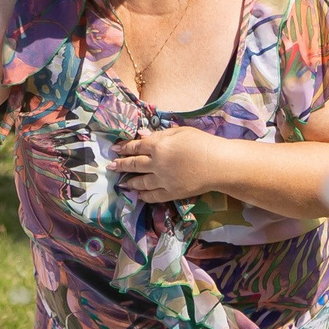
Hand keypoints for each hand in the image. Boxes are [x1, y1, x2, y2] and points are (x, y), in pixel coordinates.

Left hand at [110, 126, 224, 203]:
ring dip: (129, 182)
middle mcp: (156, 164)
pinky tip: (138, 195)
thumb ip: (159, 134)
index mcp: (158, 146)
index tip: (115, 149)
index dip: (124, 147)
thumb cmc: (202, 143)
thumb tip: (141, 136)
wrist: (218, 165)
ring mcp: (162, 180)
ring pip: (140, 182)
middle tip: (111, 166)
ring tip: (121, 182)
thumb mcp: (180, 132)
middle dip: (120, 165)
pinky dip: (143, 195)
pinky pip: (153, 196)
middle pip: (134, 164)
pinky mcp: (171, 193)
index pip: (136, 147)